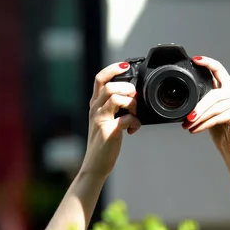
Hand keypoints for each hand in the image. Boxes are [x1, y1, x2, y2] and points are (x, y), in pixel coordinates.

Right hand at [81, 62, 140, 176]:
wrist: (95, 164)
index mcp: (95, 104)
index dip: (113, 68)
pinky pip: (125, 119)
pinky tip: (134, 129)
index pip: (100, 78)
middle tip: (134, 100)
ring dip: (132, 104)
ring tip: (135, 114)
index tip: (126, 65)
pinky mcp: (109, 132)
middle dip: (127, 89)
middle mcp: (95, 109)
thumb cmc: (104, 142)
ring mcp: (100, 120)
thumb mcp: (106, 119)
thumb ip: (114, 107)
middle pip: (109, 86)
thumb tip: (133, 96)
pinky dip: (135, 122)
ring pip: (115, 98)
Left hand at [182, 56, 229, 157]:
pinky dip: (204, 124)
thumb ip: (203, 100)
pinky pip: (217, 117)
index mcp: (228, 86)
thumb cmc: (221, 128)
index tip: (195, 59)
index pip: (219, 70)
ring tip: (188, 126)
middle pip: (214, 94)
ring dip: (199, 118)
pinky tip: (195, 129)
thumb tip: (184, 100)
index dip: (208, 63)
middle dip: (198, 107)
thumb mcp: (209, 111)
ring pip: (214, 107)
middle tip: (187, 117)